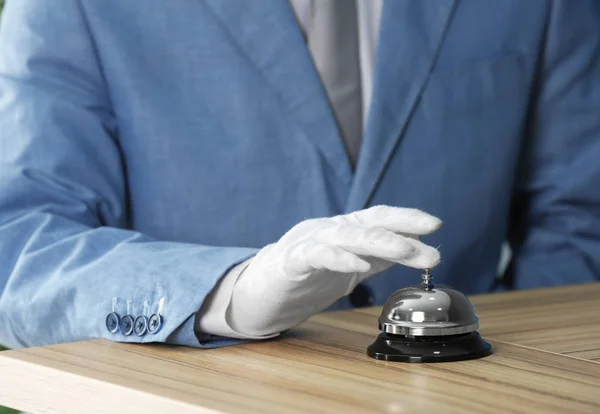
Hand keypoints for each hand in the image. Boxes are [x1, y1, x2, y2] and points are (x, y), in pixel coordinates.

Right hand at [227, 205, 441, 335]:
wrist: (259, 292)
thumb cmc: (306, 278)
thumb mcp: (350, 266)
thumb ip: (378, 257)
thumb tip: (417, 251)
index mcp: (343, 230)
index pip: (378, 218)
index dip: (406, 218)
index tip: (434, 225)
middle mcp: (328, 230)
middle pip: (367, 224)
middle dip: (401, 232)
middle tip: (429, 245)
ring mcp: (308, 243)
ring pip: (346, 235)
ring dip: (378, 242)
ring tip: (405, 250)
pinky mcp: (289, 262)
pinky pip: (315, 255)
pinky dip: (338, 257)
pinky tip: (357, 264)